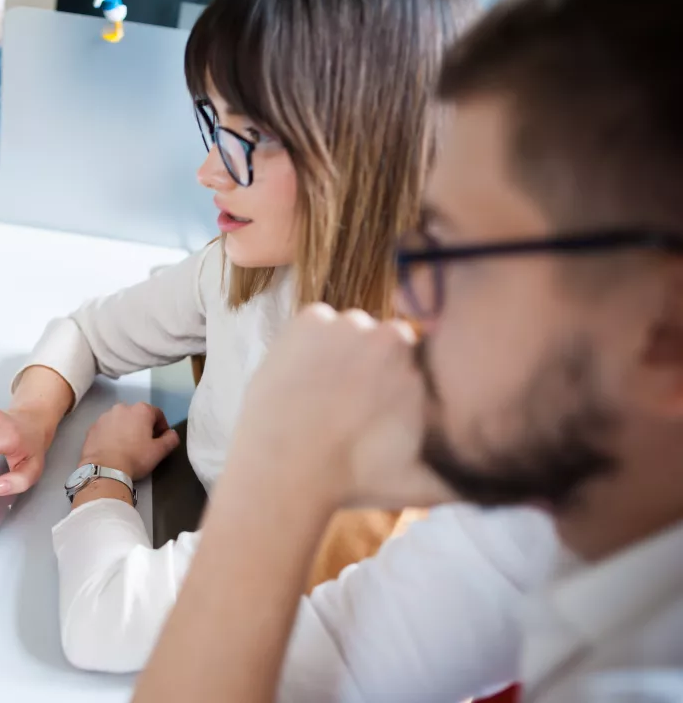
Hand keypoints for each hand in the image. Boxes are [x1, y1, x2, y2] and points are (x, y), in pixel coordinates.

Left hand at [80, 402, 180, 480]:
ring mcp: (105, 416)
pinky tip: (112, 449)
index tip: (161, 440)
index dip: (162, 426)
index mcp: (141, 410)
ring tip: (126, 447)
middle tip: (144, 444)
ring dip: (126, 429)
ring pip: (121, 420)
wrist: (104, 469)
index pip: (157, 414)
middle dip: (143, 427)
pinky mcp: (92, 427)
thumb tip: (172, 433)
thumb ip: (170, 439)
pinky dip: (111, 434)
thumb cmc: (135, 458)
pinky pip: (107, 428)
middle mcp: (122, 407)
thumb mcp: (159, 451)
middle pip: (138, 415)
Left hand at [233, 305, 455, 509]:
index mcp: (427, 369)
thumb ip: (473, 474)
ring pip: (352, 332)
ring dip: (343, 354)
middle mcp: (394, 338)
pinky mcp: (309, 319)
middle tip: (351, 406)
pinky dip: (310, 345)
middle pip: (387, 343)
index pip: (424, 360)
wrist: (284, 469)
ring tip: (325, 397)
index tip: (382, 409)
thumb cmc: (355, 481)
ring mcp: (349, 324)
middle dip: (375, 367)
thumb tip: (528, 492)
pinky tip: (305, 381)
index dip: (400, 385)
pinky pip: (317, 324)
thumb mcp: (427, 485)